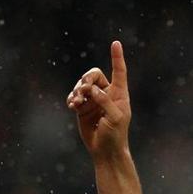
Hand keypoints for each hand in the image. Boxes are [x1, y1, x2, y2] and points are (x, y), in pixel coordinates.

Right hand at [66, 41, 130, 158]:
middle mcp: (107, 94)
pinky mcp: (83, 107)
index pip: (119, 72)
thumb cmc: (116, 135)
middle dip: (86, 79)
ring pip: (82, 85)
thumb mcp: (115, 118)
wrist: (105, 150)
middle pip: (94, 75)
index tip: (115, 43)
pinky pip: (74, 96)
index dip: (117, 58)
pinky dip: (72, 98)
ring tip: (76, 102)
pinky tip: (72, 106)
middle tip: (83, 89)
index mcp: (120, 95)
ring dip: (77, 91)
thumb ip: (106, 102)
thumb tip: (92, 90)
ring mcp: (94, 100)